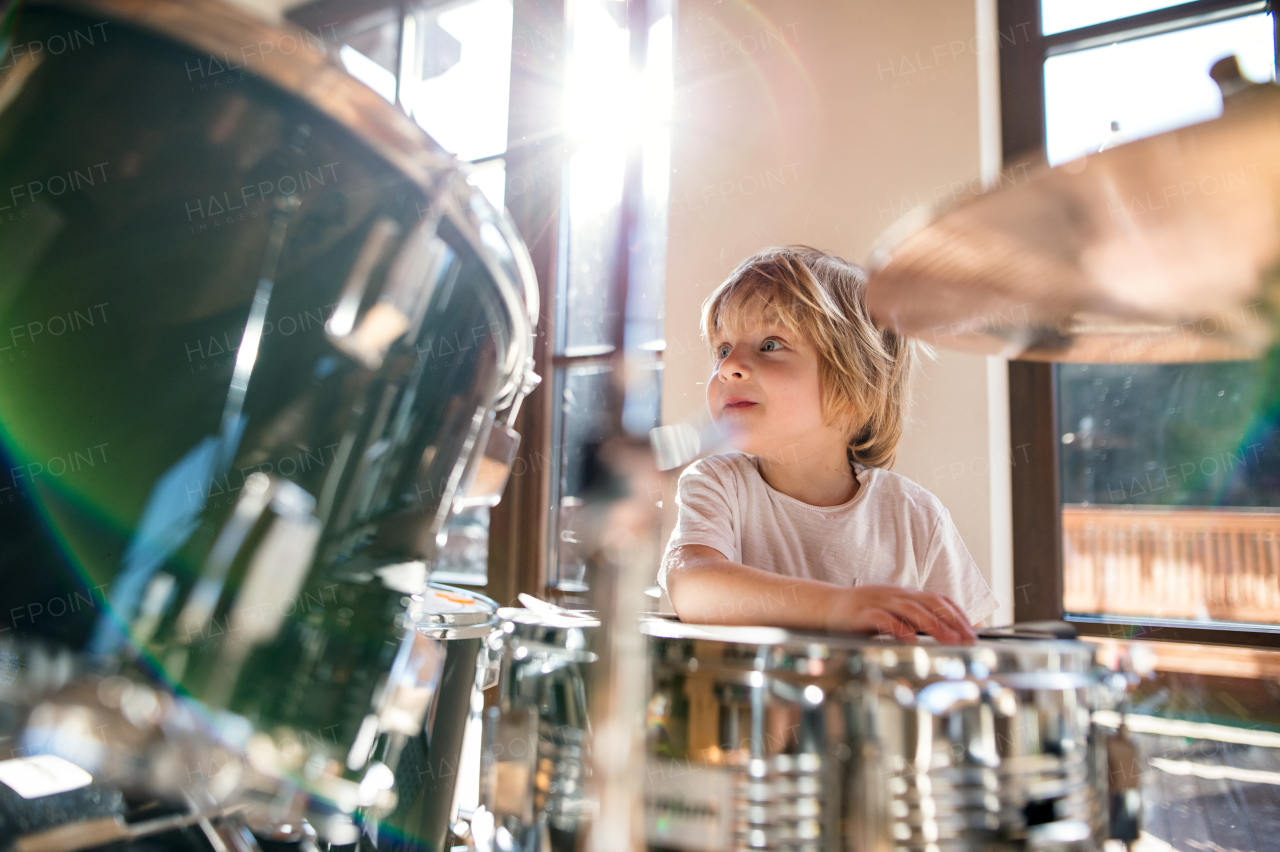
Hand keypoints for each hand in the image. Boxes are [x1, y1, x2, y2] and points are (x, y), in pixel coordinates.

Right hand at [823, 585, 976, 644]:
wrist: (825, 606)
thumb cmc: (859, 614)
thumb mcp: (890, 613)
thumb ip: (912, 621)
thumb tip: (939, 634)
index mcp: (904, 594)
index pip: (938, 599)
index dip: (958, 614)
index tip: (972, 632)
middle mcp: (895, 595)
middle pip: (930, 603)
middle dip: (953, 621)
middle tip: (969, 640)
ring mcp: (879, 602)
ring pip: (912, 610)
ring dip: (934, 626)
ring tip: (950, 641)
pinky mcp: (863, 613)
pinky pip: (884, 619)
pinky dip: (900, 629)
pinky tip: (911, 640)